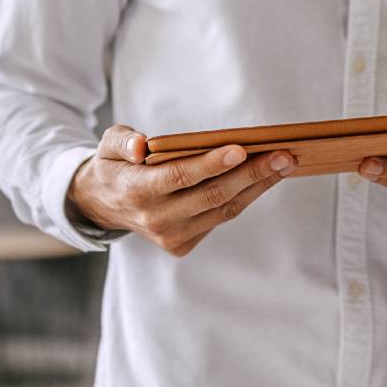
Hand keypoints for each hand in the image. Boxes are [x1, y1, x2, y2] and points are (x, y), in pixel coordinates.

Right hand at [67, 124, 294, 256]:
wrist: (102, 204)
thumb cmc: (115, 165)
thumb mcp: (108, 144)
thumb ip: (123, 141)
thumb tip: (141, 145)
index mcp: (136, 191)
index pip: (179, 176)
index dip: (211, 164)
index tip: (241, 149)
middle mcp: (155, 219)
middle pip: (212, 196)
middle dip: (252, 174)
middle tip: (283, 155)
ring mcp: (171, 236)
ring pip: (223, 210)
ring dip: (257, 187)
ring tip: (284, 164)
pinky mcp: (182, 245)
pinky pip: (220, 218)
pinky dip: (244, 198)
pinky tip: (264, 178)